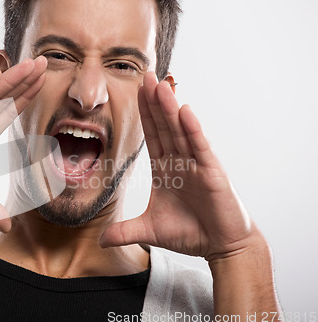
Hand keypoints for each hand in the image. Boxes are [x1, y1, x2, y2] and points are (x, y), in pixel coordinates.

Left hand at [100, 72, 259, 260]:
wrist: (220, 246)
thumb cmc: (190, 233)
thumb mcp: (149, 231)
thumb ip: (125, 231)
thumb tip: (100, 240)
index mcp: (165, 169)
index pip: (152, 135)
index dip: (144, 114)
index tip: (135, 91)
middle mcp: (180, 161)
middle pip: (164, 126)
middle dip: (154, 102)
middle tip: (145, 75)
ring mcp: (197, 165)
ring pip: (180, 131)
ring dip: (170, 108)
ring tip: (161, 85)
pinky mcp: (212, 173)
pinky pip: (200, 147)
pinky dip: (192, 130)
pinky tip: (184, 111)